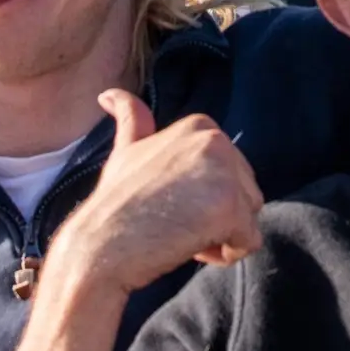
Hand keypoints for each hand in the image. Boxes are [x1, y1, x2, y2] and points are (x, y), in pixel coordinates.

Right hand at [47, 90, 263, 297]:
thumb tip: (108, 94)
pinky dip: (226, 255)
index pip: (231, 172)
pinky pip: (249, 242)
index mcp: (201, 126)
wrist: (100, 246)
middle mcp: (217, 141)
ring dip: (220, 236)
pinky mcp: (230, 208)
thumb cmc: (114, 203)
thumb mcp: (126, 150)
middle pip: (246, 192)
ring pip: (249, 216)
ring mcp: (225, 173)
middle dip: (215, 215)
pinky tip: (189, 248)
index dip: (201, 196)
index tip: (167, 201)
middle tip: (171, 220)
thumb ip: (131, 119)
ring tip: (179, 232)